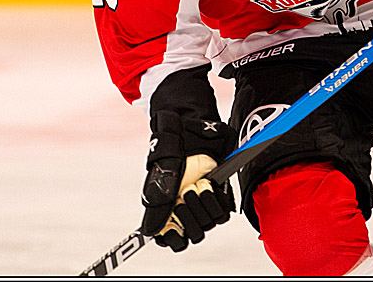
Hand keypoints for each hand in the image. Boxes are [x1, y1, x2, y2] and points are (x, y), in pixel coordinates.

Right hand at [141, 110, 235, 251]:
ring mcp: (202, 204)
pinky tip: (209, 185)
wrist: (193, 132)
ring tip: (197, 185)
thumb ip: (156, 204)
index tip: (175, 226)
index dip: (175, 238)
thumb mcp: (162, 174)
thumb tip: (149, 232)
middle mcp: (186, 211)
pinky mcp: (219, 197)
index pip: (173, 241)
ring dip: (203, 204)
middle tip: (185, 192)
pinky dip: (216, 200)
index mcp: (167, 211)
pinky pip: (223, 213)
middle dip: (190, 214)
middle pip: (194, 234)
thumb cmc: (173, 150)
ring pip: (208, 224)